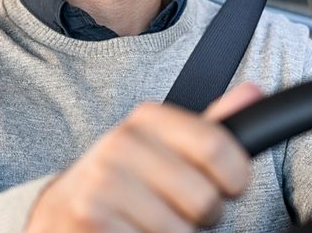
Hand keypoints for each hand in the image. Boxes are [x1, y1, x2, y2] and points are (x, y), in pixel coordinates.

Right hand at [26, 83, 262, 232]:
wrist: (59, 211)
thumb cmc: (124, 182)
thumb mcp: (164, 148)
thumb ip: (209, 129)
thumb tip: (252, 93)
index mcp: (146, 119)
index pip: (220, 147)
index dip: (236, 180)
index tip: (226, 187)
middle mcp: (120, 144)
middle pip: (205, 201)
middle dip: (200, 218)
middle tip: (174, 210)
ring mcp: (102, 184)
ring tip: (148, 223)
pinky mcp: (91, 221)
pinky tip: (131, 232)